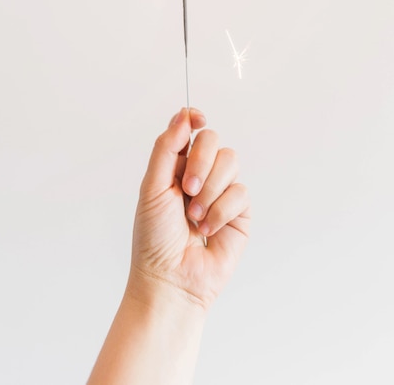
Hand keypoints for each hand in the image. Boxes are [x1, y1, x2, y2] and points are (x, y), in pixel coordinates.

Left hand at [128, 108, 250, 311]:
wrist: (171, 279)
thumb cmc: (154, 238)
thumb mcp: (152, 187)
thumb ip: (167, 148)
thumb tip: (183, 115)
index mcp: (175, 166)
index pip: (190, 130)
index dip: (195, 119)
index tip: (197, 119)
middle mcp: (200, 175)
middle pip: (214, 140)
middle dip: (202, 163)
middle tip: (186, 189)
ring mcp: (221, 192)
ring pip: (231, 163)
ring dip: (210, 190)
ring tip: (195, 217)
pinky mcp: (239, 213)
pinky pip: (241, 193)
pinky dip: (221, 211)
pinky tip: (208, 229)